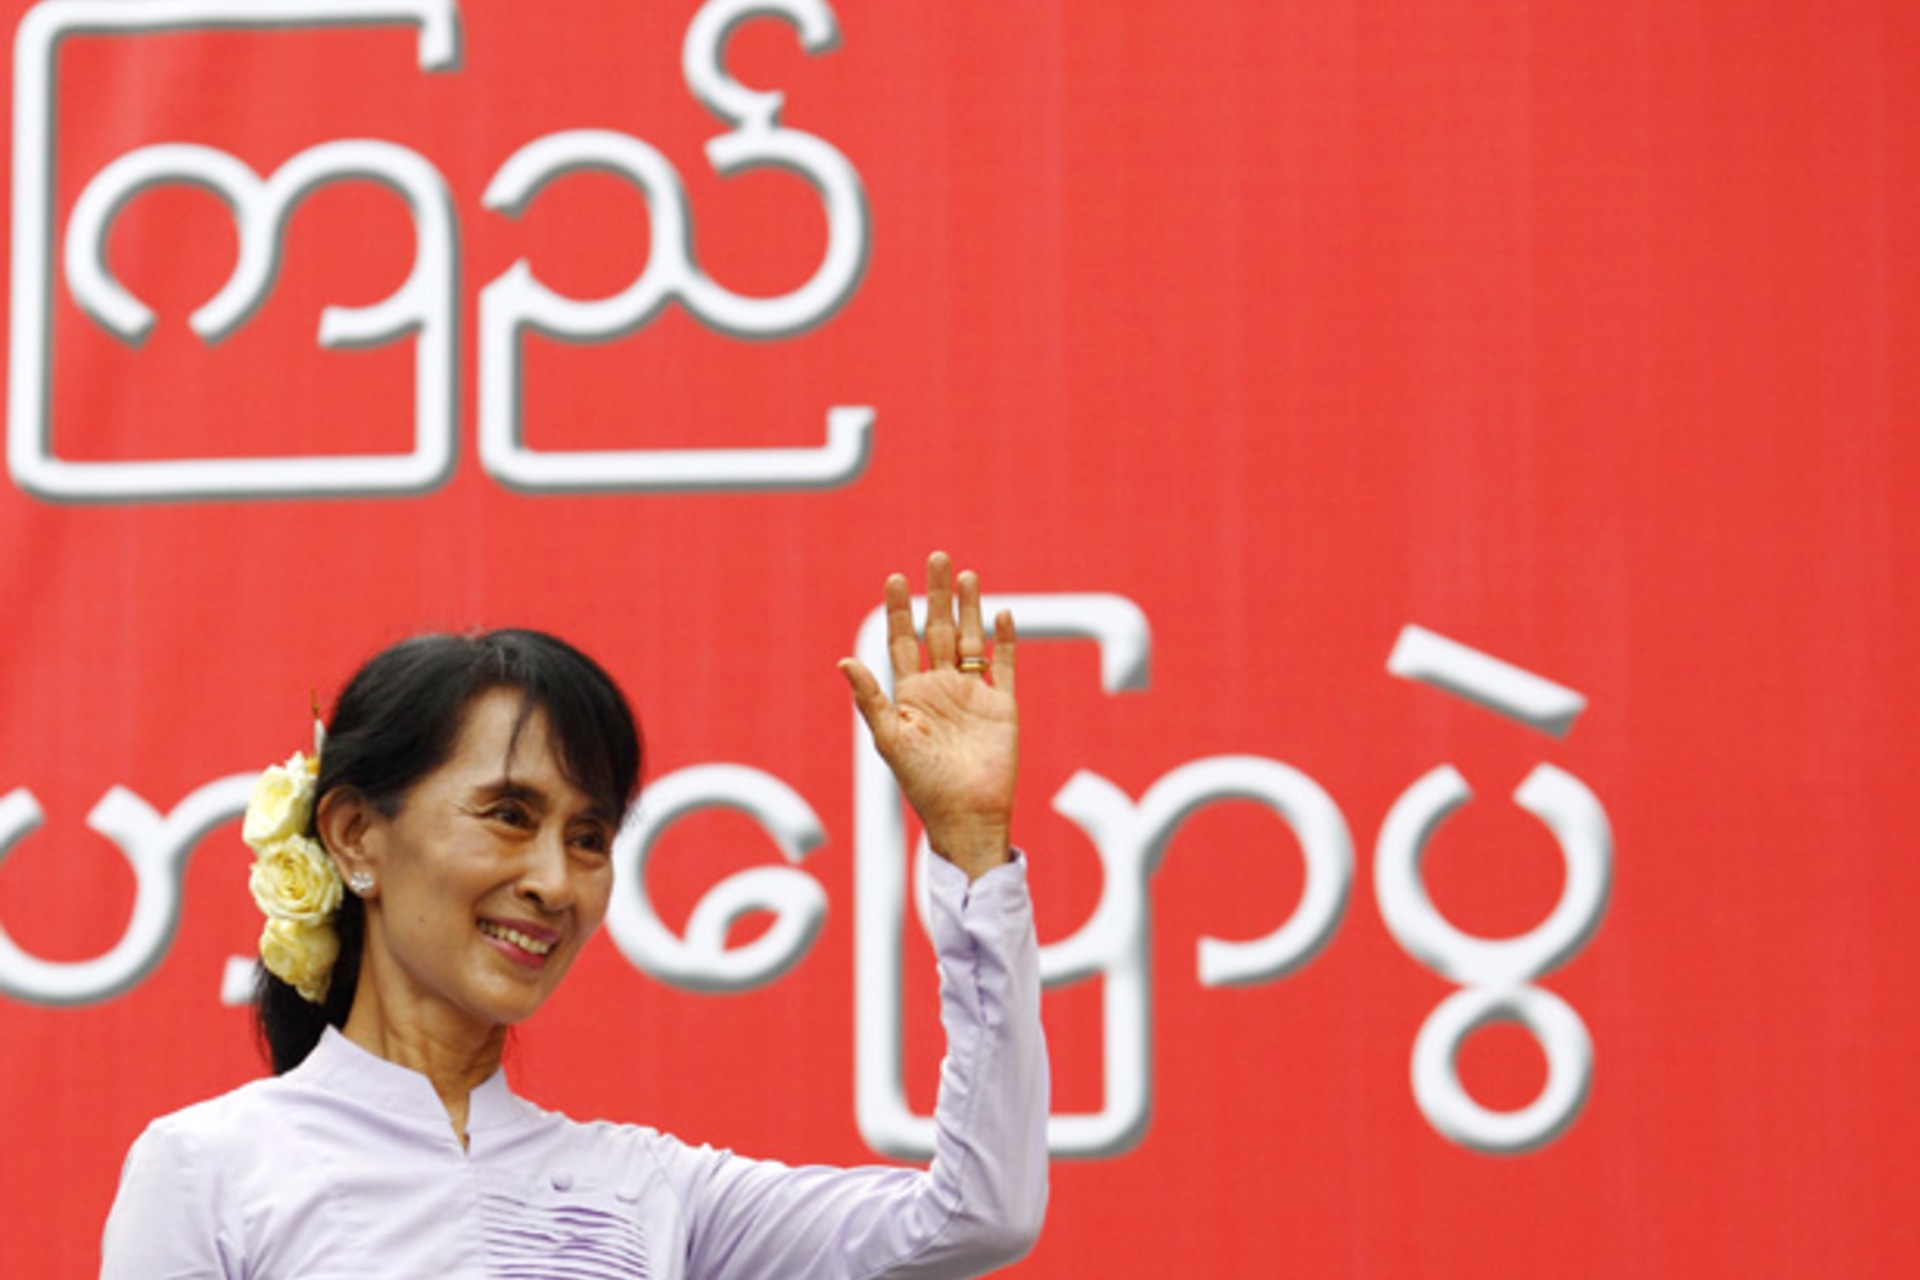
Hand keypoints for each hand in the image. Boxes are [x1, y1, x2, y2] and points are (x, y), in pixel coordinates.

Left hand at [840, 552, 1018, 880]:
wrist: (967, 815)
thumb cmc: (922, 783)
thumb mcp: (889, 739)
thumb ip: (870, 698)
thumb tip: (843, 661)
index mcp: (911, 695)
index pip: (902, 642)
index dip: (899, 610)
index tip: (895, 578)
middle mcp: (941, 690)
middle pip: (937, 631)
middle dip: (937, 595)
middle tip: (936, 558)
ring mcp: (972, 696)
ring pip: (970, 640)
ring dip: (969, 609)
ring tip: (968, 575)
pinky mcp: (1002, 706)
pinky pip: (1004, 665)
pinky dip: (1004, 641)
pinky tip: (1001, 615)